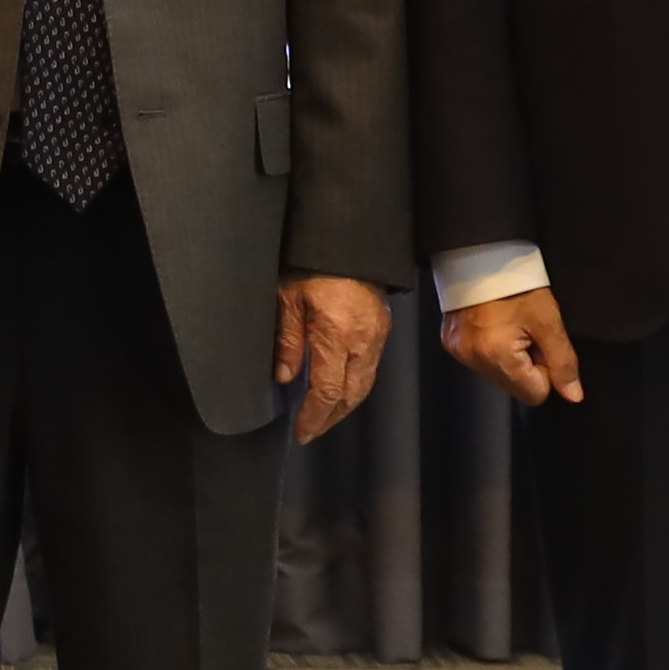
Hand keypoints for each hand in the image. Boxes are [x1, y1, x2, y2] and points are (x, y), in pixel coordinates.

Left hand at [276, 273, 390, 443]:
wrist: (348, 237)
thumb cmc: (312, 263)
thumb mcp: (288, 297)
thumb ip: (288, 339)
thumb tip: (285, 377)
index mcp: (336, 334)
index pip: (327, 391)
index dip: (314, 417)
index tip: (301, 432)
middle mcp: (362, 341)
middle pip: (351, 395)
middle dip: (331, 418)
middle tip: (310, 430)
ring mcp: (377, 336)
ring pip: (365, 385)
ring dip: (344, 405)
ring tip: (323, 415)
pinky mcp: (383, 329)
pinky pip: (370, 368)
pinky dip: (354, 385)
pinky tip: (339, 387)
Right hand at [441, 284, 581, 406]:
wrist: (483, 253)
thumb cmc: (516, 282)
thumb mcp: (549, 321)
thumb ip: (563, 362)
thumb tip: (573, 395)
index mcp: (497, 355)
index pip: (535, 395)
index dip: (546, 371)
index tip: (541, 343)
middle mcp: (472, 358)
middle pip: (515, 387)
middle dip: (526, 364)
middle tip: (526, 331)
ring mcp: (458, 351)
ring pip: (498, 375)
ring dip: (510, 356)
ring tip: (510, 325)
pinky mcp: (451, 342)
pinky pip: (481, 360)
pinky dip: (492, 347)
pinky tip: (495, 324)